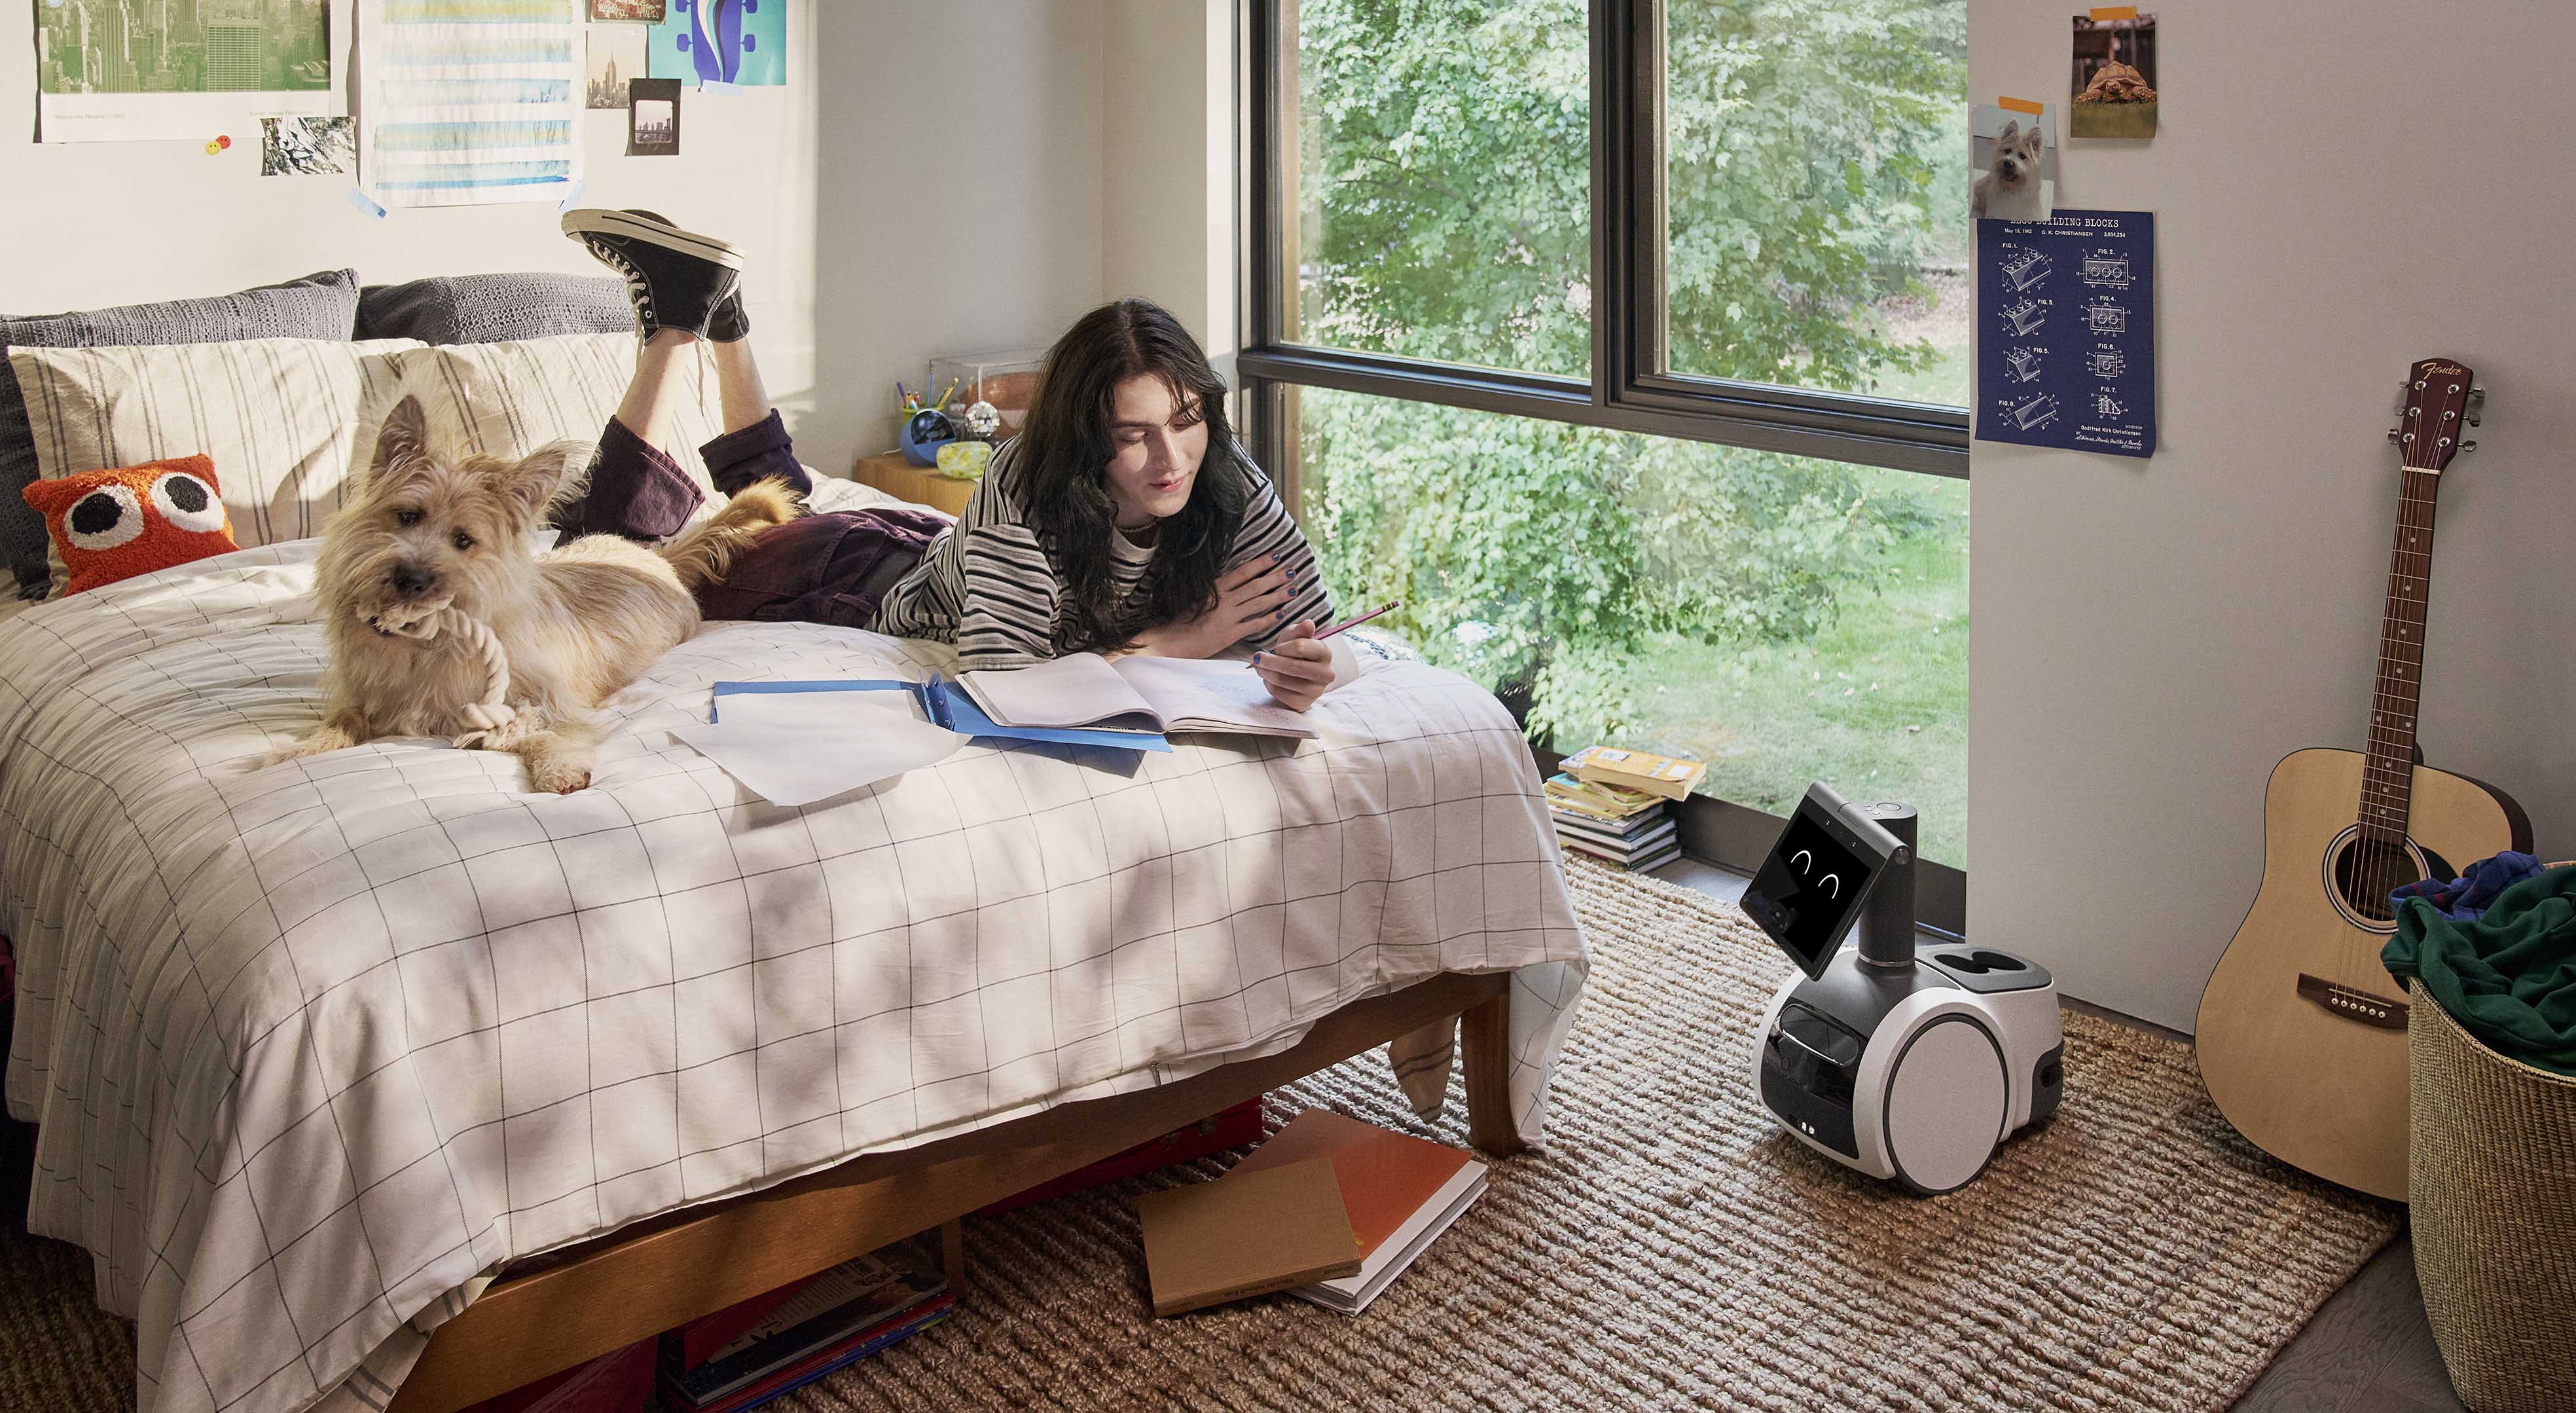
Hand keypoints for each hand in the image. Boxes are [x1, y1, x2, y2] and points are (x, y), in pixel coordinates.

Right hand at [1130, 553, 1297, 658]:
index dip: (1261, 563)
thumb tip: (1231, 584)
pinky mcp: (1230, 634)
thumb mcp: (1196, 598)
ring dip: (1278, 595)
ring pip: (1259, 603)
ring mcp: (1228, 617)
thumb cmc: (1179, 620)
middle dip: (1276, 577)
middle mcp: (1224, 600)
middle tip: (1293, 571)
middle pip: (1256, 586)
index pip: (1243, 572)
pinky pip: (1254, 625)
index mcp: (1215, 588)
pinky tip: (1281, 614)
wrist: (1170, 640)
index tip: (1276, 555)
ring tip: (1294, 589)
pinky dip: (1269, 619)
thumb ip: (1214, 591)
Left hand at [1252, 622, 1336, 711]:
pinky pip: (1280, 694)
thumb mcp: (1295, 637)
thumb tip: (1308, 624)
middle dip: (1269, 661)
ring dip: (1266, 672)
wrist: (1297, 675)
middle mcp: (1326, 673)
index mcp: (1325, 653)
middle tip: (1257, 658)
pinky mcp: (1304, 704)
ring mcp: (1316, 691)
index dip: (1282, 648)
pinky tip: (1269, 679)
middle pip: (1291, 666)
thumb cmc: (1295, 653)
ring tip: (1260, 667)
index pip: (1300, 647)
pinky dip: (1269, 685)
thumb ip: (1299, 630)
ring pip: (1283, 680)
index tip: (1275, 649)